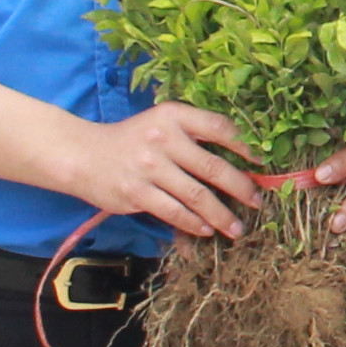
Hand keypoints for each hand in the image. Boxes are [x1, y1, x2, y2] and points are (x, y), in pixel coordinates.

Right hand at [58, 101, 261, 241]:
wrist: (84, 155)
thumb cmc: (132, 139)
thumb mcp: (162, 123)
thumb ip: (193, 134)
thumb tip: (240, 157)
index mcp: (173, 116)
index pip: (219, 128)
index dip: (246, 146)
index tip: (262, 163)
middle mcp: (163, 138)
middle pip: (214, 167)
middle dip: (241, 188)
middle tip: (257, 202)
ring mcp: (149, 167)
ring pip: (197, 196)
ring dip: (222, 216)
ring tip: (237, 228)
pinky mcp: (137, 193)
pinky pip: (174, 212)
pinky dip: (194, 223)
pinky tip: (206, 230)